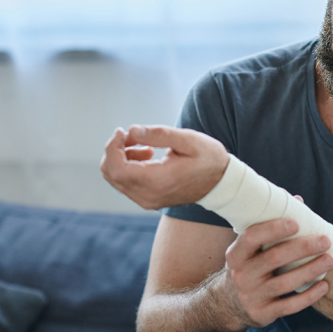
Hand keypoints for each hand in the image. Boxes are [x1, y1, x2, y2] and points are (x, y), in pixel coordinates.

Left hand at [100, 124, 228, 208]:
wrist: (221, 183)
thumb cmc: (208, 158)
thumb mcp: (188, 140)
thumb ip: (159, 135)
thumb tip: (131, 131)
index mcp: (157, 181)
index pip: (117, 168)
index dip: (112, 147)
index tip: (122, 131)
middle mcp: (148, 196)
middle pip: (110, 173)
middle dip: (115, 150)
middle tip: (134, 136)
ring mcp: (147, 200)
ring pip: (115, 179)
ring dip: (121, 158)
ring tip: (146, 147)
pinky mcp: (147, 200)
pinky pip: (125, 183)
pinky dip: (128, 167)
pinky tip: (147, 156)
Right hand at [211, 218, 332, 329]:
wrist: (229, 304)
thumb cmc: (249, 265)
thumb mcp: (250, 248)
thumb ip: (272, 225)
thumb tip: (297, 201)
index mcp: (236, 254)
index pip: (252, 237)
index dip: (274, 229)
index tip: (297, 223)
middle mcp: (241, 275)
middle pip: (274, 258)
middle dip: (303, 247)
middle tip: (326, 240)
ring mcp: (251, 296)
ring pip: (285, 283)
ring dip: (311, 270)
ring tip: (331, 260)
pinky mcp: (262, 314)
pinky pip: (289, 306)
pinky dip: (308, 296)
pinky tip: (324, 286)